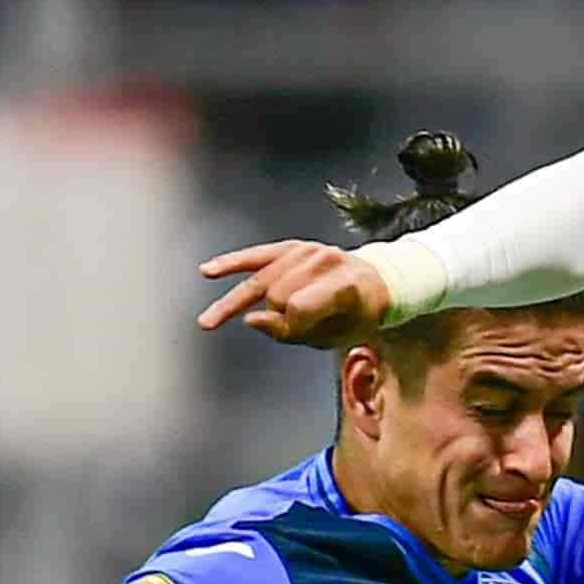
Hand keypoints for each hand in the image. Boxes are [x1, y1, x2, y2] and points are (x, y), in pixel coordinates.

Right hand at [195, 240, 393, 346]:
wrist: (375, 284)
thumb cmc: (355, 315)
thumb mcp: (336, 336)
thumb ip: (294, 332)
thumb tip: (250, 320)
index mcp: (345, 282)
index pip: (298, 306)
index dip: (290, 327)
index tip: (294, 334)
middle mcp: (325, 259)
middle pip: (276, 295)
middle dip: (277, 317)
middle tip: (293, 324)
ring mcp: (307, 250)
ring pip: (261, 281)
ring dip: (248, 304)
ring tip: (214, 319)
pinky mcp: (290, 248)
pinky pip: (255, 256)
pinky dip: (230, 263)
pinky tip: (207, 271)